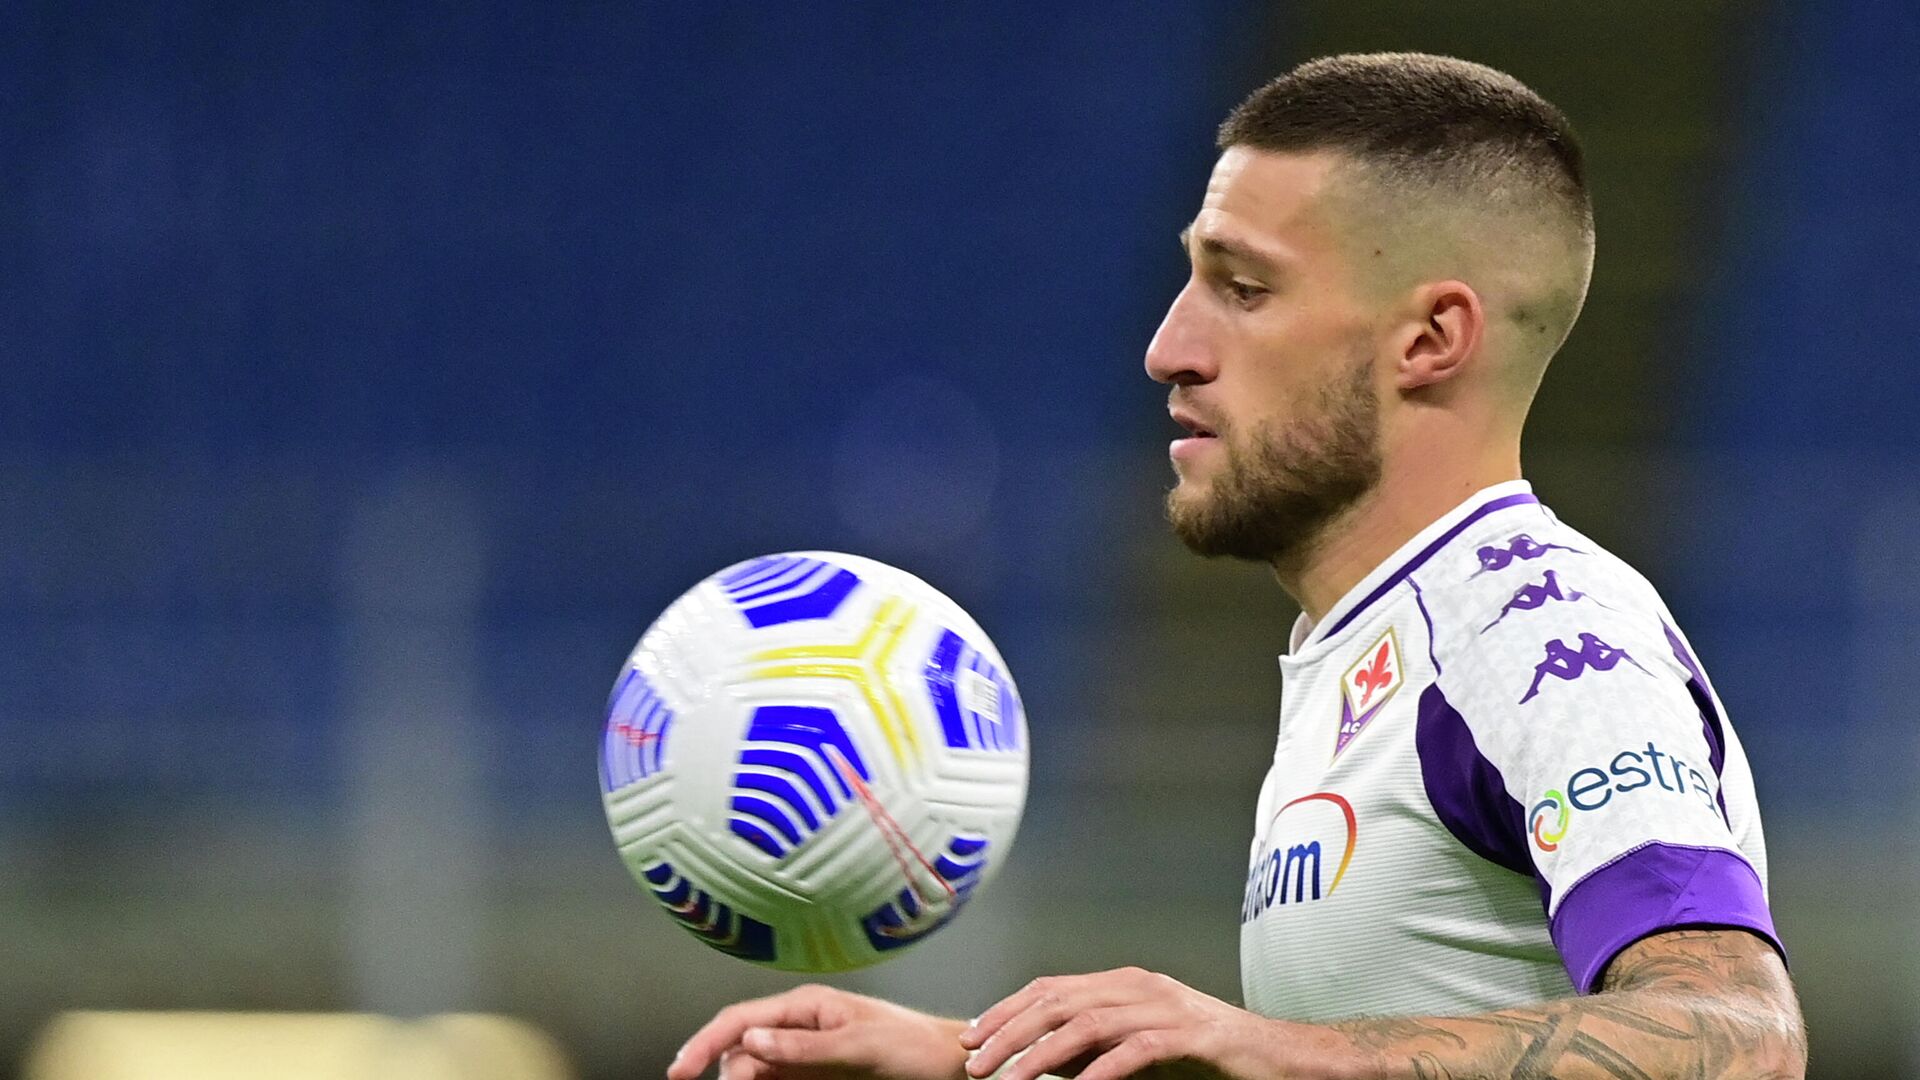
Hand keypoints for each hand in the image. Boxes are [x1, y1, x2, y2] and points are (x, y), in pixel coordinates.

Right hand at [669, 984, 971, 1079]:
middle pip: (739, 1051)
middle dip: (730, 1074)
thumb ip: (804, 1047)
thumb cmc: (912, 1045)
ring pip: (753, 1072)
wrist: (947, 1065)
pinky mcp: (813, 1077)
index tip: (679, 1071)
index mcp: (805, 1005)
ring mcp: (803, 1055)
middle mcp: (797, 1027)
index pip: (739, 1020)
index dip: (703, 1044)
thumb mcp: (858, 1046)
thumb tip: (750, 1041)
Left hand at [958, 967, 1339, 1079]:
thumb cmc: (1208, 1057)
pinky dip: (1099, 1071)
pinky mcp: (1189, 1035)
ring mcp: (1165, 1007)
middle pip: (1058, 1002)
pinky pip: (1133, 1051)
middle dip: (1009, 1032)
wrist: (1279, 1057)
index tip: (970, 1037)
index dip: (1005, 1010)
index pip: (1050, 988)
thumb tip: (1043, 1060)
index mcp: (1125, 983)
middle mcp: (1140, 986)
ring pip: (1086, 1025)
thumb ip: (1097, 1046)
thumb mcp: (1141, 1048)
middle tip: (974, 1063)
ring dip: (1040, 1055)